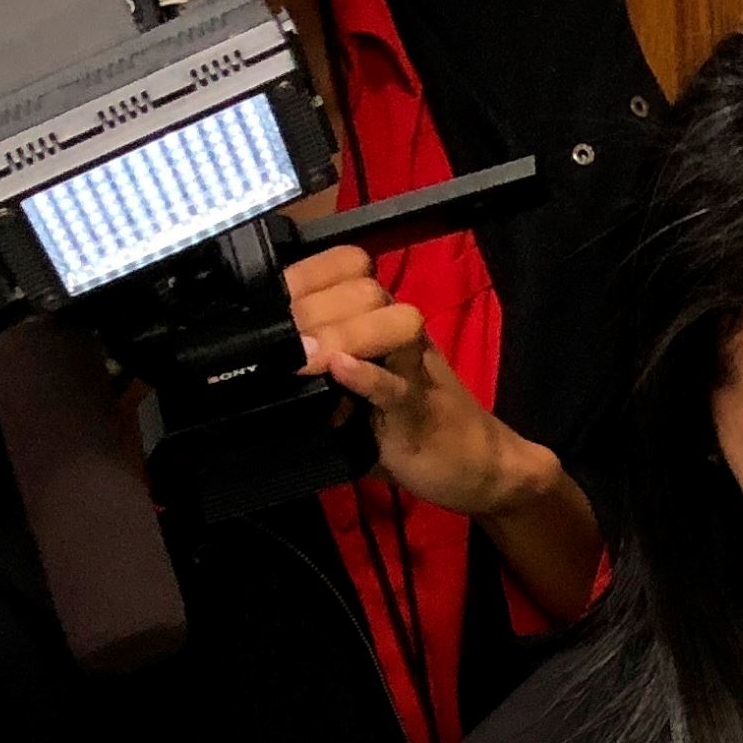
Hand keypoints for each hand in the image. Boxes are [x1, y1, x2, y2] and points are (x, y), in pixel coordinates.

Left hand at [286, 244, 564, 522]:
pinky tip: (339, 369)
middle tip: (268, 338)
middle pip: (356, 291)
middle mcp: (398, 332)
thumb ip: (319, 385)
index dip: (304, 279)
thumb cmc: (414, 430)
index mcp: (381, 322)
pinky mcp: (422, 405)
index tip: (264, 301)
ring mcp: (414, 365)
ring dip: (336, 335)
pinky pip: (394, 383)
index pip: (342, 275)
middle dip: (310, 309)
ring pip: (379, 323)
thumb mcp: (359, 400)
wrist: (480, 467)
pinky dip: (366, 376)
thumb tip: (263, 379)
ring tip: (303, 356)